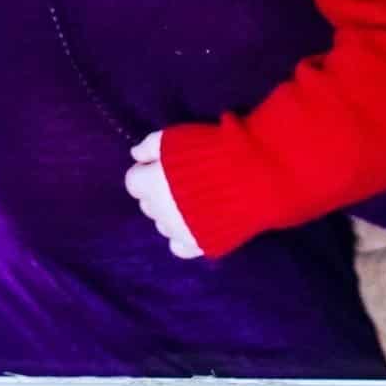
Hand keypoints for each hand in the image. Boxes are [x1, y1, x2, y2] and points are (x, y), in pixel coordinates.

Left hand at [125, 131, 203, 258]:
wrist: (252, 178)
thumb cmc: (212, 152)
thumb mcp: (177, 138)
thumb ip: (150, 145)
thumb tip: (135, 154)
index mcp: (151, 186)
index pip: (133, 181)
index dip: (146, 171)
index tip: (161, 165)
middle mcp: (160, 212)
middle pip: (148, 204)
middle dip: (158, 192)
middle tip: (180, 180)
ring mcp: (179, 232)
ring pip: (163, 225)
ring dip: (171, 213)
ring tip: (193, 200)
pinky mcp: (199, 245)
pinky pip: (179, 247)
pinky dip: (183, 235)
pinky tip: (195, 223)